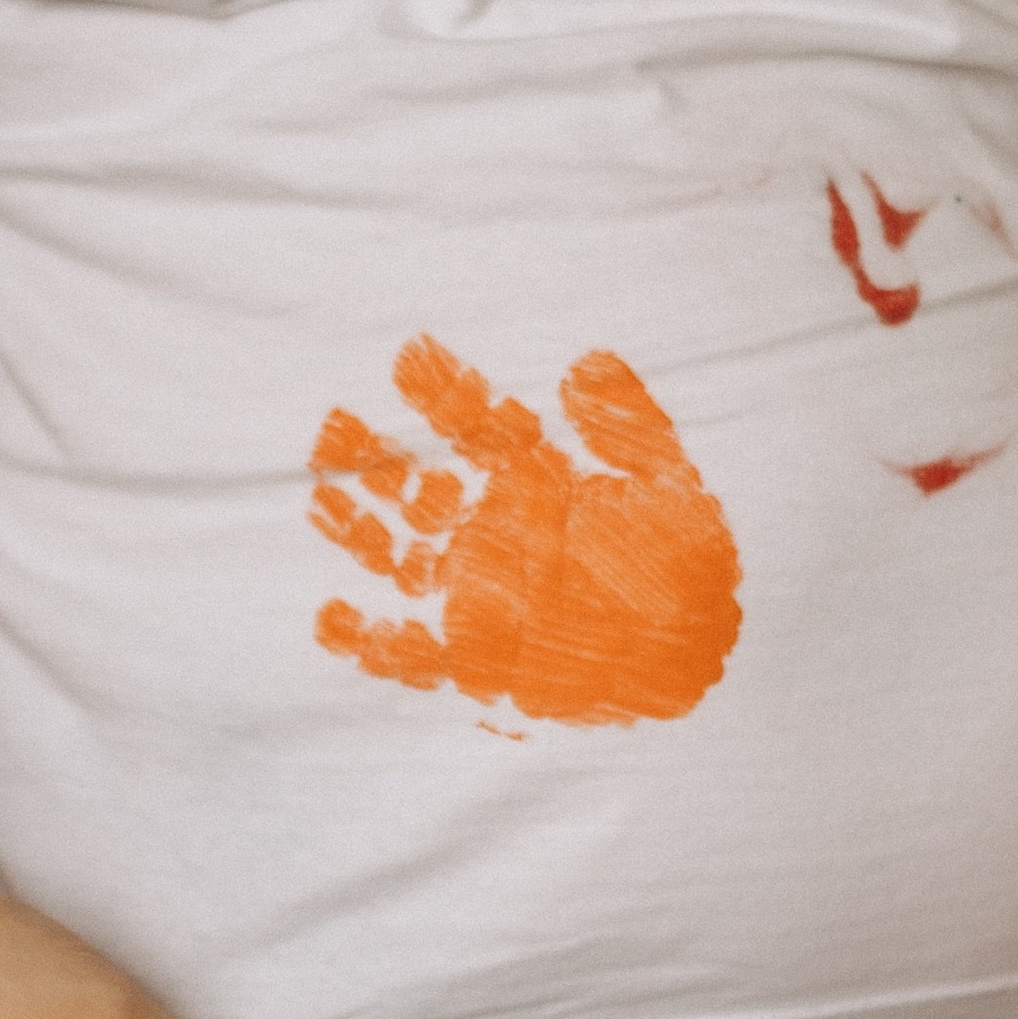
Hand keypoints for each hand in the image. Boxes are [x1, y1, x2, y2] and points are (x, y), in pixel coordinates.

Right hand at [309, 334, 740, 726]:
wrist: (704, 657)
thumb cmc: (696, 567)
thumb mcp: (676, 484)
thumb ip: (628, 428)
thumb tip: (583, 366)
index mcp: (538, 487)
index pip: (475, 432)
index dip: (442, 397)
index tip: (406, 359)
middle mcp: (497, 536)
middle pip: (419, 488)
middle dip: (374, 460)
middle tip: (328, 426)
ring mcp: (481, 595)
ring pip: (400, 556)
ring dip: (356, 534)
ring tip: (313, 506)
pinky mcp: (477, 660)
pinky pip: (409, 649)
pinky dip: (366, 639)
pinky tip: (332, 619)